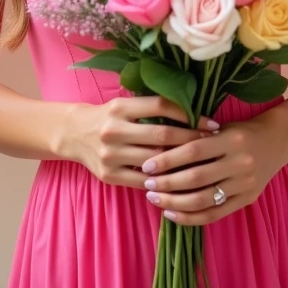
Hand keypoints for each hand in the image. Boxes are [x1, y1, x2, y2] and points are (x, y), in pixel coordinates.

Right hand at [66, 96, 219, 189]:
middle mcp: (114, 129)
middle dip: (192, 140)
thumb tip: (193, 112)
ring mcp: (110, 154)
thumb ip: (152, 108)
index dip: (189, 114)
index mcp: (120, 107)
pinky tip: (182, 181)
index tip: (211, 123)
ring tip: (204, 163)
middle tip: (213, 143)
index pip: (161, 106)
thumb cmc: (110, 117)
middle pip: (162, 135)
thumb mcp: (126, 105)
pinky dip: (164, 181)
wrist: (75, 134)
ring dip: (182, 163)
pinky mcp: (109, 175)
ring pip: (155, 161)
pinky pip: (144, 181)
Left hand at [140, 111, 287, 224]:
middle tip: (147, 185)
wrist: (276, 142)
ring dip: (174, 202)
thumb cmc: (240, 131)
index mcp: (231, 139)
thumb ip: (196, 136)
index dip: (167, 160)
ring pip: (203, 200)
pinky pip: (214, 214)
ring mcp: (245, 184)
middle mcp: (240, 162)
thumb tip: (158, 148)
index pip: (193, 151)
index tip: (146, 166)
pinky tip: (172, 214)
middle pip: (196, 178)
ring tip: (155, 200)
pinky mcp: (246, 200)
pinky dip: (191, 217)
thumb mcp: (221, 126)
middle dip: (167, 183)